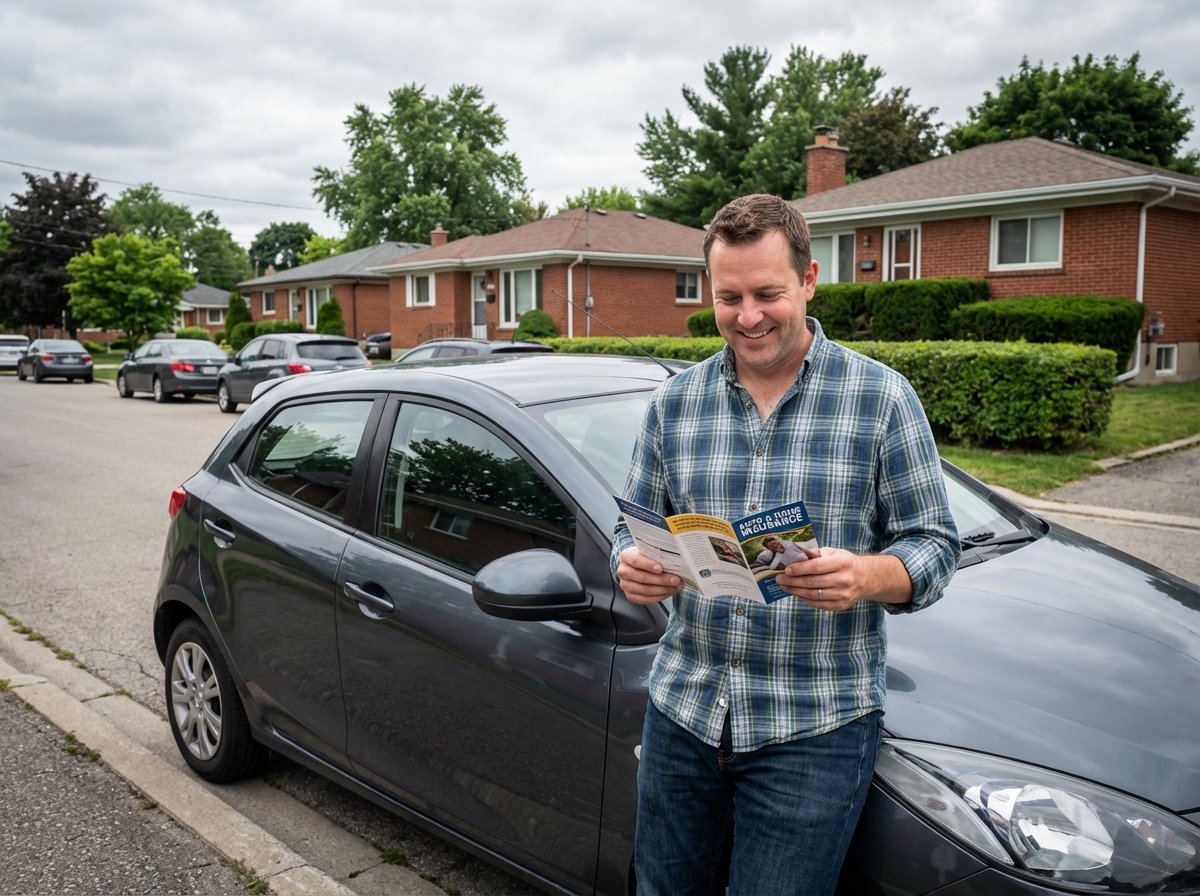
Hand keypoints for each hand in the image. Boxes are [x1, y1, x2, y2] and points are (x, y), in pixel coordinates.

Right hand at [616, 547, 681, 604]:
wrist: (640, 565)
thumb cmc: (647, 557)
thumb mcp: (650, 551)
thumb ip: (657, 554)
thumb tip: (674, 561)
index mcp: (626, 556)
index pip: (635, 560)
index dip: (648, 565)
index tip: (661, 568)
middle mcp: (623, 571)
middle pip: (642, 577)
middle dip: (662, 580)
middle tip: (676, 579)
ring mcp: (625, 585)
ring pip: (645, 590)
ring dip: (664, 589)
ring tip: (677, 586)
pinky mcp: (630, 596)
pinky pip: (646, 599)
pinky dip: (660, 596)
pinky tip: (670, 592)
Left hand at [775, 548, 911, 610]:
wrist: (865, 577)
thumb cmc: (843, 562)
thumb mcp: (832, 553)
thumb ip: (815, 554)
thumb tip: (794, 553)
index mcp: (842, 563)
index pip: (816, 567)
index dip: (799, 569)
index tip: (786, 570)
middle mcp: (844, 579)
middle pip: (813, 583)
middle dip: (793, 582)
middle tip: (779, 579)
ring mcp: (844, 594)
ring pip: (814, 595)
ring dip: (796, 591)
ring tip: (785, 587)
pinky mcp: (842, 605)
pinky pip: (819, 604)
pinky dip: (805, 599)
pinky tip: (797, 593)